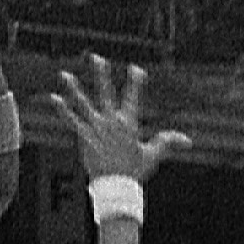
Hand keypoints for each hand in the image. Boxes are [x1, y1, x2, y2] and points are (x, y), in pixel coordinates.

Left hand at [51, 55, 193, 188]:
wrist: (117, 186)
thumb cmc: (135, 171)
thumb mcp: (154, 155)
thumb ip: (168, 142)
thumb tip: (189, 141)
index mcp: (129, 123)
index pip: (133, 97)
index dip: (135, 81)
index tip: (136, 68)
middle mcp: (111, 122)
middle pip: (106, 93)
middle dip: (101, 75)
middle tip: (96, 57)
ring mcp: (96, 128)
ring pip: (84, 104)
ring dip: (74, 88)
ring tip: (65, 74)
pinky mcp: (84, 137)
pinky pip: (72, 120)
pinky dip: (63, 109)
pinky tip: (55, 97)